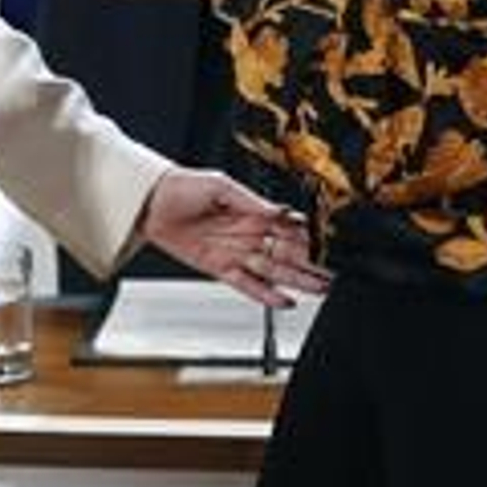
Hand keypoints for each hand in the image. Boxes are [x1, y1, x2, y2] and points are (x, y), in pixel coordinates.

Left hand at [141, 169, 328, 306]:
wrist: (150, 202)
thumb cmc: (182, 185)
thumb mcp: (220, 184)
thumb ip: (251, 201)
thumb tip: (281, 210)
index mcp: (254, 211)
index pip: (290, 228)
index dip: (311, 238)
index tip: (333, 246)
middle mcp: (248, 233)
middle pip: (288, 253)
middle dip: (312, 265)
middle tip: (336, 275)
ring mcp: (236, 252)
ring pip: (274, 271)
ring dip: (298, 281)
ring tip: (321, 290)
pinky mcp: (220, 268)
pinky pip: (248, 285)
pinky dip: (266, 295)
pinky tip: (286, 301)